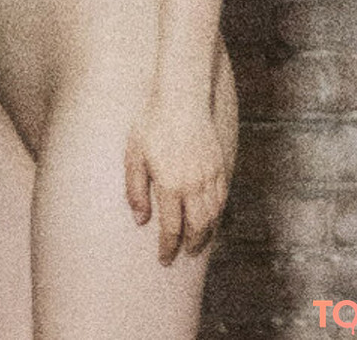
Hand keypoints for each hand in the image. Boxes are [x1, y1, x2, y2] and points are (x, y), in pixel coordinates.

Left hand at [124, 101, 230, 264]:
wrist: (182, 96)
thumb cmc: (152, 122)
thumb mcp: (134, 154)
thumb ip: (136, 189)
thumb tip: (141, 220)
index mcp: (170, 184)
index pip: (172, 228)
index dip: (168, 248)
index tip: (164, 259)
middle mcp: (193, 184)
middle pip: (197, 227)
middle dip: (191, 245)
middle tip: (184, 254)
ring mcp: (209, 175)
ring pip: (213, 215)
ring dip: (206, 233)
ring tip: (198, 242)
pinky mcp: (219, 164)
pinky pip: (222, 198)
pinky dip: (217, 214)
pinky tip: (210, 217)